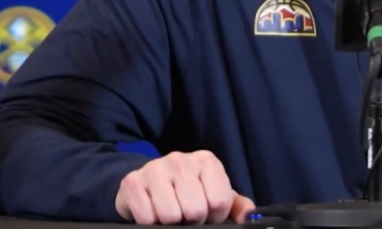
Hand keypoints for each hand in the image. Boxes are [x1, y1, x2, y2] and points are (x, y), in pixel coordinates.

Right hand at [115, 150, 254, 224]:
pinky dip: (150, 222)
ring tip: (171, 213)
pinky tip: (152, 212)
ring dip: (171, 223)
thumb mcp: (214, 193)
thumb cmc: (188, 190)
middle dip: (192, 221)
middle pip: (195, 210)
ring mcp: (154, 169)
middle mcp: (180, 159)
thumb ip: (236, 205)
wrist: (147, 181)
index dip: (215, 216)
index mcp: (206, 161)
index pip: (219, 201)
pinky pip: (146, 218)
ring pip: (170, 216)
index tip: (208, 214)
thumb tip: (248, 217)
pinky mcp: (132, 182)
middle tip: (187, 215)